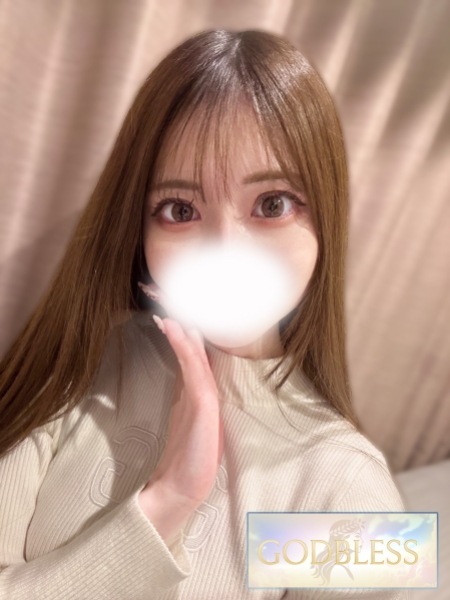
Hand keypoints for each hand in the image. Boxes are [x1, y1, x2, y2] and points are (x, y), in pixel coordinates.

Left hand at [138, 281, 223, 509]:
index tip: (167, 296)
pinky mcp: (205, 405)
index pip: (192, 345)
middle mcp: (205, 385)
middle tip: (166, 283)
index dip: (182, 320)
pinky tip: (174, 326)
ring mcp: (206, 394)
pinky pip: (194, 369)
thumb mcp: (180, 416)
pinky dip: (184, 345)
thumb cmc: (182, 454)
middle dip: (184, 312)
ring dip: (184, 321)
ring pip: (197, 349)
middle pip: (196, 341)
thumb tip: (177, 364)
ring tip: (170, 295)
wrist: (183, 487)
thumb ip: (181, 390)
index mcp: (199, 386)